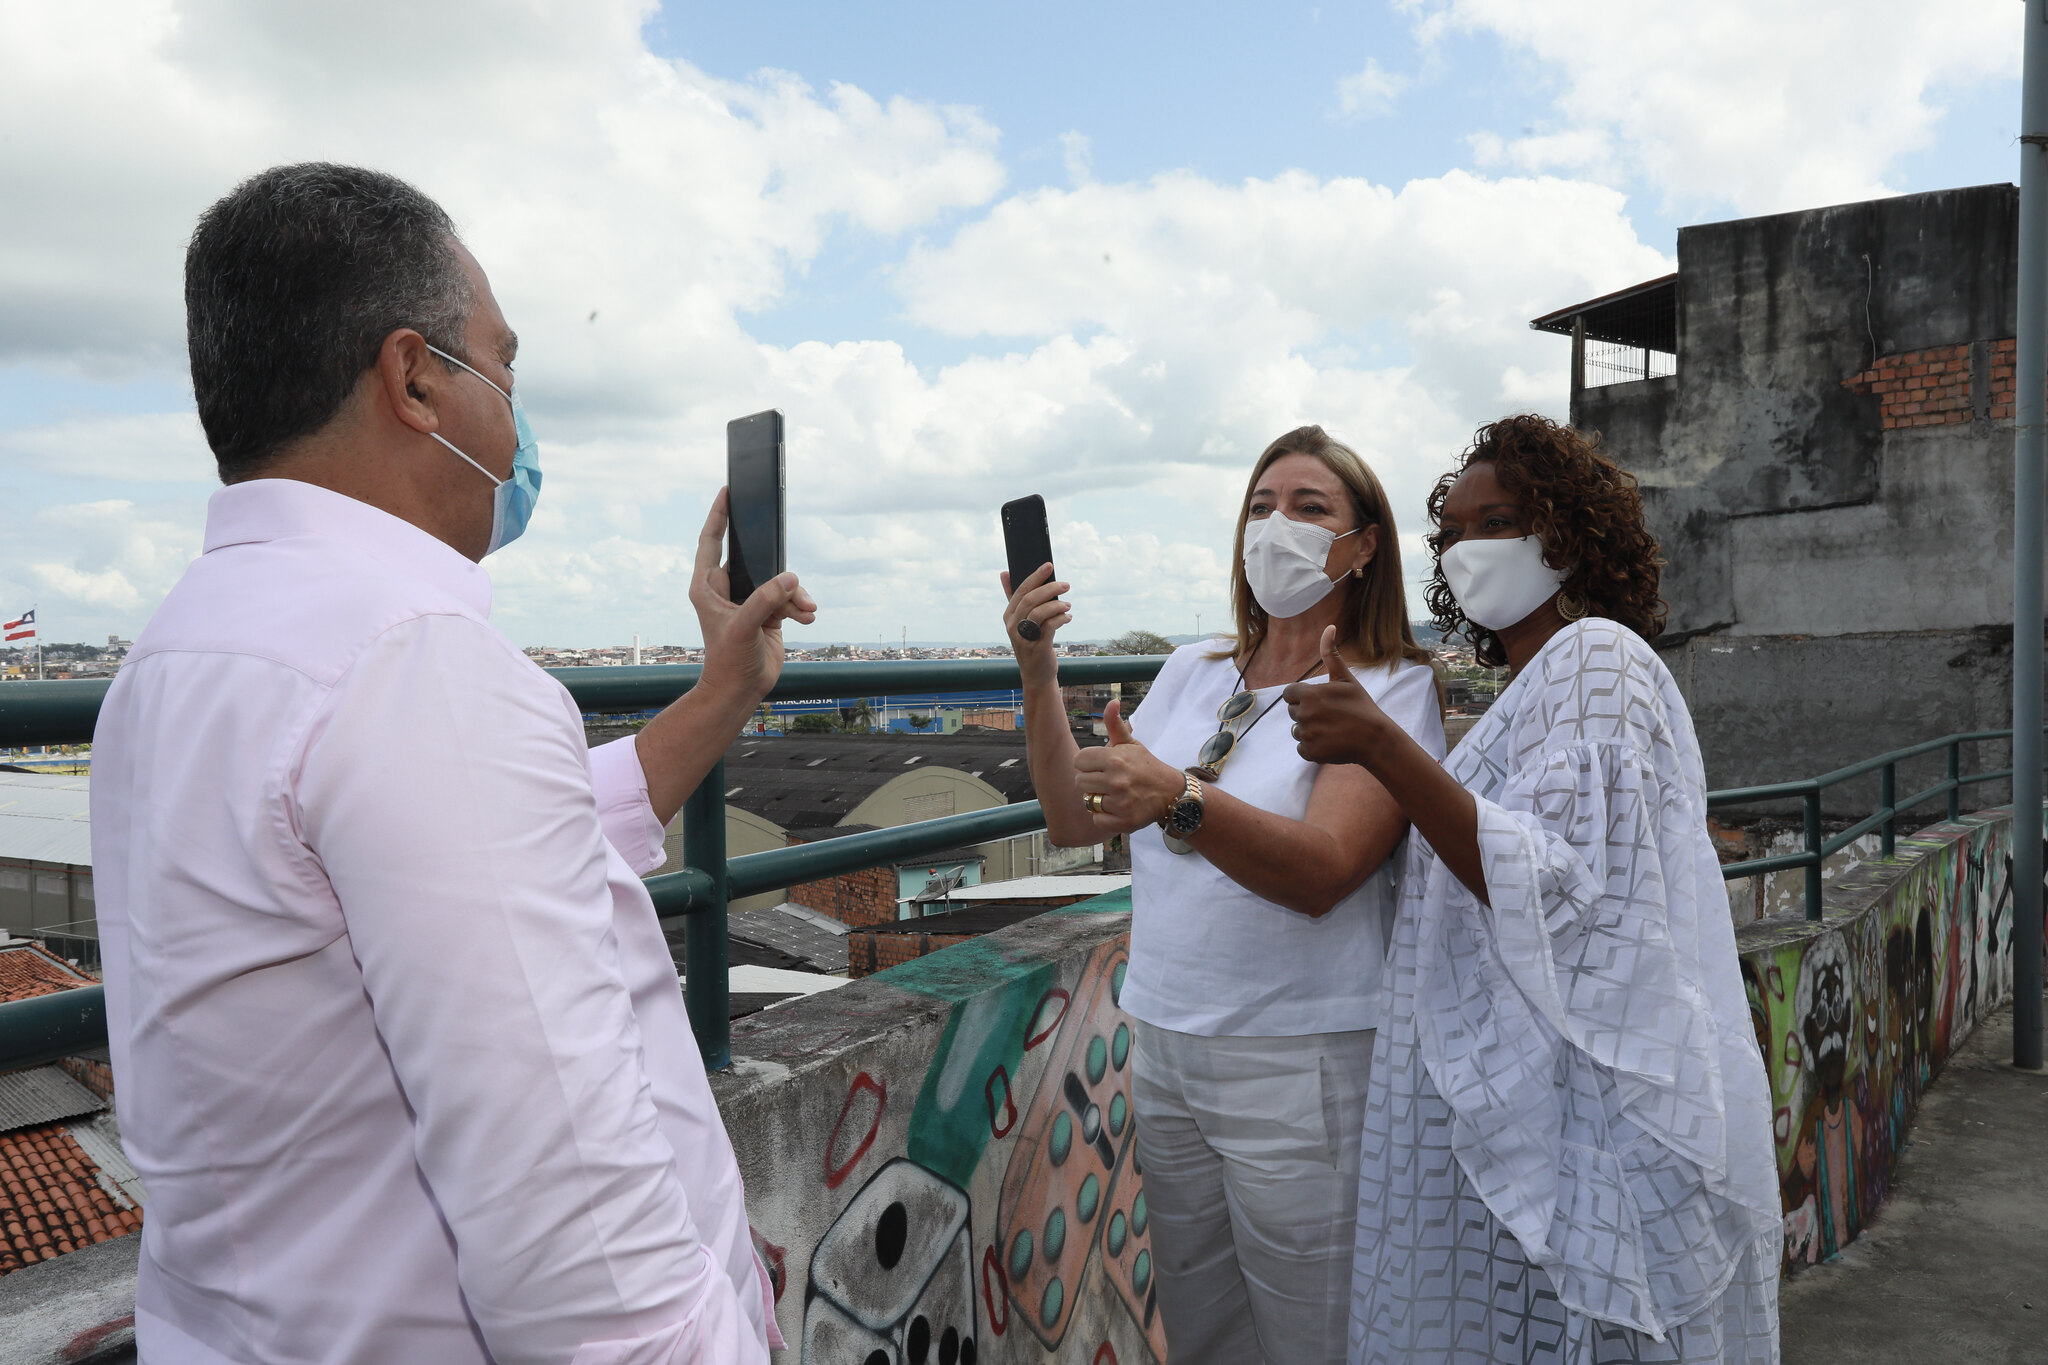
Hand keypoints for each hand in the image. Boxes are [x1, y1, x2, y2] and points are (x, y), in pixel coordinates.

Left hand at [690, 487, 818, 705]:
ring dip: (794, 593)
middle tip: (783, 554)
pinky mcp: (767, 613)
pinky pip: (788, 598)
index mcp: (707, 586)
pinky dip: (798, 606)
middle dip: (775, 565)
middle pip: (752, 559)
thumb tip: (790, 578)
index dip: (718, 515)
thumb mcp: (744, 627)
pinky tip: (806, 617)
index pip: (711, 540)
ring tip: (805, 609)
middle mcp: (727, 589)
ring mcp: (748, 600)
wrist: (741, 690)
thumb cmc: (728, 661)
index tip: (727, 490)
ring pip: (777, 581)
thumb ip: (765, 599)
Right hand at [1000, 562, 1069, 682]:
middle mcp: (1013, 625)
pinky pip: (1050, 626)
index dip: (1035, 577)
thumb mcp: (1019, 620)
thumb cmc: (1030, 642)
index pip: (1021, 591)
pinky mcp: (1038, 647)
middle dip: (1050, 588)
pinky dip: (1062, 618)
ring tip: (1068, 605)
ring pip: (1040, 612)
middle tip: (1066, 585)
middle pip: (1031, 599)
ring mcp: (1024, 637)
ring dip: (1057, 605)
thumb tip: (1004, 573)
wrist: (1036, 673)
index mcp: (1009, 615)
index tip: (1049, 566)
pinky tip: (1068, 617)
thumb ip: (1013, 597)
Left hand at [1073, 700, 1181, 831]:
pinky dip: (1104, 816)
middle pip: (1079, 781)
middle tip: (1108, 781)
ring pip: (1087, 801)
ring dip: (1097, 799)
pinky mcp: (1124, 821)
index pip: (1078, 761)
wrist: (1171, 793)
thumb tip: (1111, 702)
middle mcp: (1116, 780)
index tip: (1101, 766)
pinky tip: (1117, 808)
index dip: (1088, 763)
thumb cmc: (1146, 766)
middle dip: (1091, 781)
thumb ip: (1115, 724)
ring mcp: (1120, 802)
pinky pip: (1097, 819)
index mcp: (1115, 758)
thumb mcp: (1131, 744)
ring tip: (1112, 794)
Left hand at [1283, 625, 1392, 766]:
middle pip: (1293, 712)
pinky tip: (1330, 741)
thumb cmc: (1361, 706)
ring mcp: (1306, 735)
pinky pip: (1302, 748)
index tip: (1321, 700)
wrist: (1375, 738)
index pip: (1289, 693)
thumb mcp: (1346, 678)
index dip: (1303, 696)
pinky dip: (1313, 747)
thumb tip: (1329, 627)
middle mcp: (1303, 714)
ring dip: (1310, 730)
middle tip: (1331, 715)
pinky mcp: (1310, 752)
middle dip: (1307, 712)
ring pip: (1297, 730)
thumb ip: (1331, 654)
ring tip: (1332, 728)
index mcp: (1308, 694)